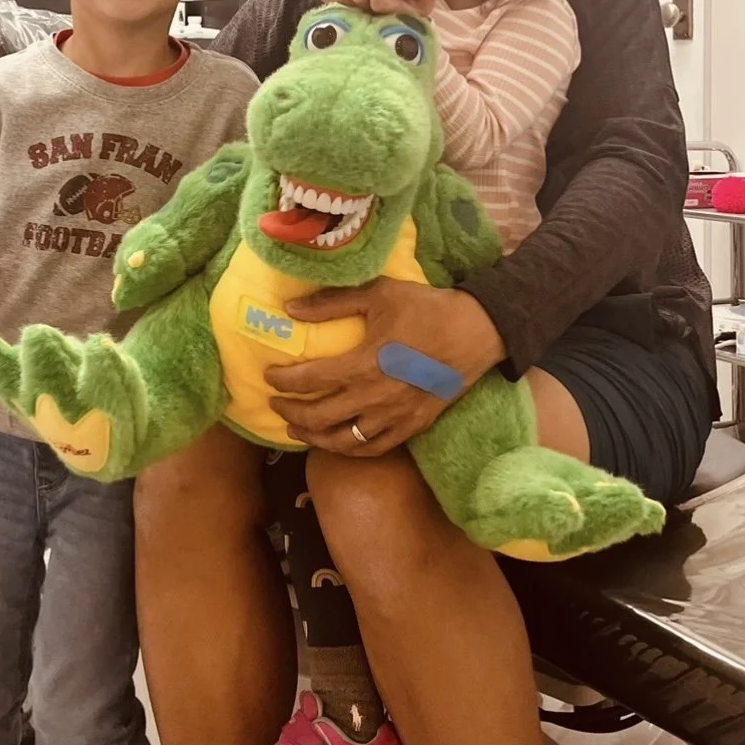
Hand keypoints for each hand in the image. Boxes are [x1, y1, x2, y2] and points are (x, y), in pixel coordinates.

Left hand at [265, 279, 506, 456]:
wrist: (477, 331)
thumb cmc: (426, 309)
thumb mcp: (379, 294)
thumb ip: (332, 303)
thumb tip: (290, 309)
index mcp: (364, 364)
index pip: (309, 379)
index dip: (282, 381)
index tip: (268, 376)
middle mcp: (375, 397)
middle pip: (319, 417)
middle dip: (290, 412)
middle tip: (275, 403)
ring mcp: (395, 417)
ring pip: (344, 441)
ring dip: (314, 438)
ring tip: (298, 428)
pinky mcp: (413, 426)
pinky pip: (374, 449)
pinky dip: (350, 450)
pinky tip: (337, 442)